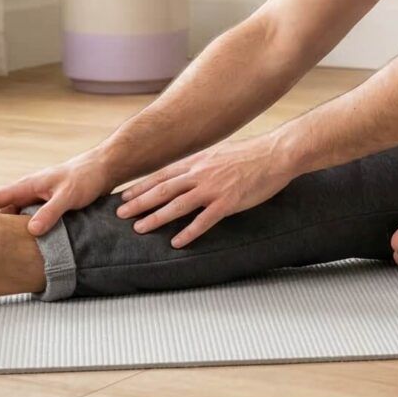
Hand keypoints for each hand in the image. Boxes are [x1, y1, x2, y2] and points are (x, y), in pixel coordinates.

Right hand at [0, 150, 119, 235]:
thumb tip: (31, 231)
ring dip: (9, 234)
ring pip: (16, 220)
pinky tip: (25, 250)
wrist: (104, 169)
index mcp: (26, 186)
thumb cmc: (85, 177)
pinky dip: (26, 234)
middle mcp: (28, 194)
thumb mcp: (68, 196)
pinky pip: (31, 223)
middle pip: (2, 213)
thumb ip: (50, 212)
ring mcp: (37, 202)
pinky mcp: (48, 209)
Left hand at [115, 133, 294, 248]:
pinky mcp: (228, 202)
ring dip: (156, 218)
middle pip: (163, 190)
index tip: (125, 195)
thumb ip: (202, 164)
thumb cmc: (251, 154)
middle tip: (121, 214)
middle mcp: (200, 174)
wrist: (276, 153)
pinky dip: (189, 232)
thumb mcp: (220, 153)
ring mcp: (213, 188)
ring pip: (177, 205)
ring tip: (139, 229)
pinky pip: (204, 221)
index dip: (141, 186)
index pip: (162, 175)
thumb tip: (188, 173)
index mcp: (198, 161)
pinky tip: (177, 243)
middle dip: (139, 202)